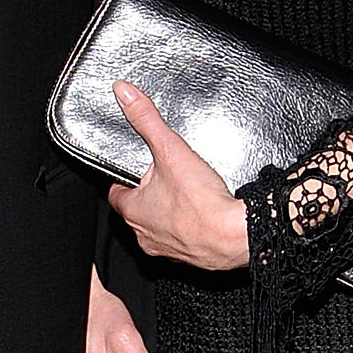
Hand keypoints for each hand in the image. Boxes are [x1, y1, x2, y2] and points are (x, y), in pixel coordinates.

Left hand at [107, 85, 249, 271]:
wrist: (237, 235)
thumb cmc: (203, 203)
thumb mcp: (170, 150)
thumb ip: (146, 120)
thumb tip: (124, 94)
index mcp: (132, 211)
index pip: (115, 193)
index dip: (124, 179)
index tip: (135, 170)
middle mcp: (145, 236)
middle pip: (139, 210)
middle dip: (149, 194)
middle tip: (167, 177)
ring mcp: (167, 250)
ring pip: (160, 227)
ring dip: (169, 213)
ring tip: (187, 194)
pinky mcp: (191, 258)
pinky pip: (184, 241)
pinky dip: (190, 228)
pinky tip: (204, 214)